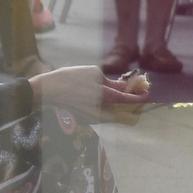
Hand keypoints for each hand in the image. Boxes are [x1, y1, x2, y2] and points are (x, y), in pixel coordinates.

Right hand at [29, 65, 150, 123]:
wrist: (46, 92)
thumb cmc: (69, 78)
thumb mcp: (93, 73)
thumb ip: (112, 82)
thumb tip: (125, 87)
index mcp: (104, 96)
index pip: (130, 100)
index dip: (141, 96)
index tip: (146, 91)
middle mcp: (102, 112)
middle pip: (129, 116)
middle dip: (134, 106)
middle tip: (132, 94)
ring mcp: (94, 118)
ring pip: (118, 118)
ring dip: (123, 108)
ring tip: (119, 95)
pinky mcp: (88, 120)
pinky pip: (107, 117)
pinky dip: (112, 110)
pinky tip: (105, 99)